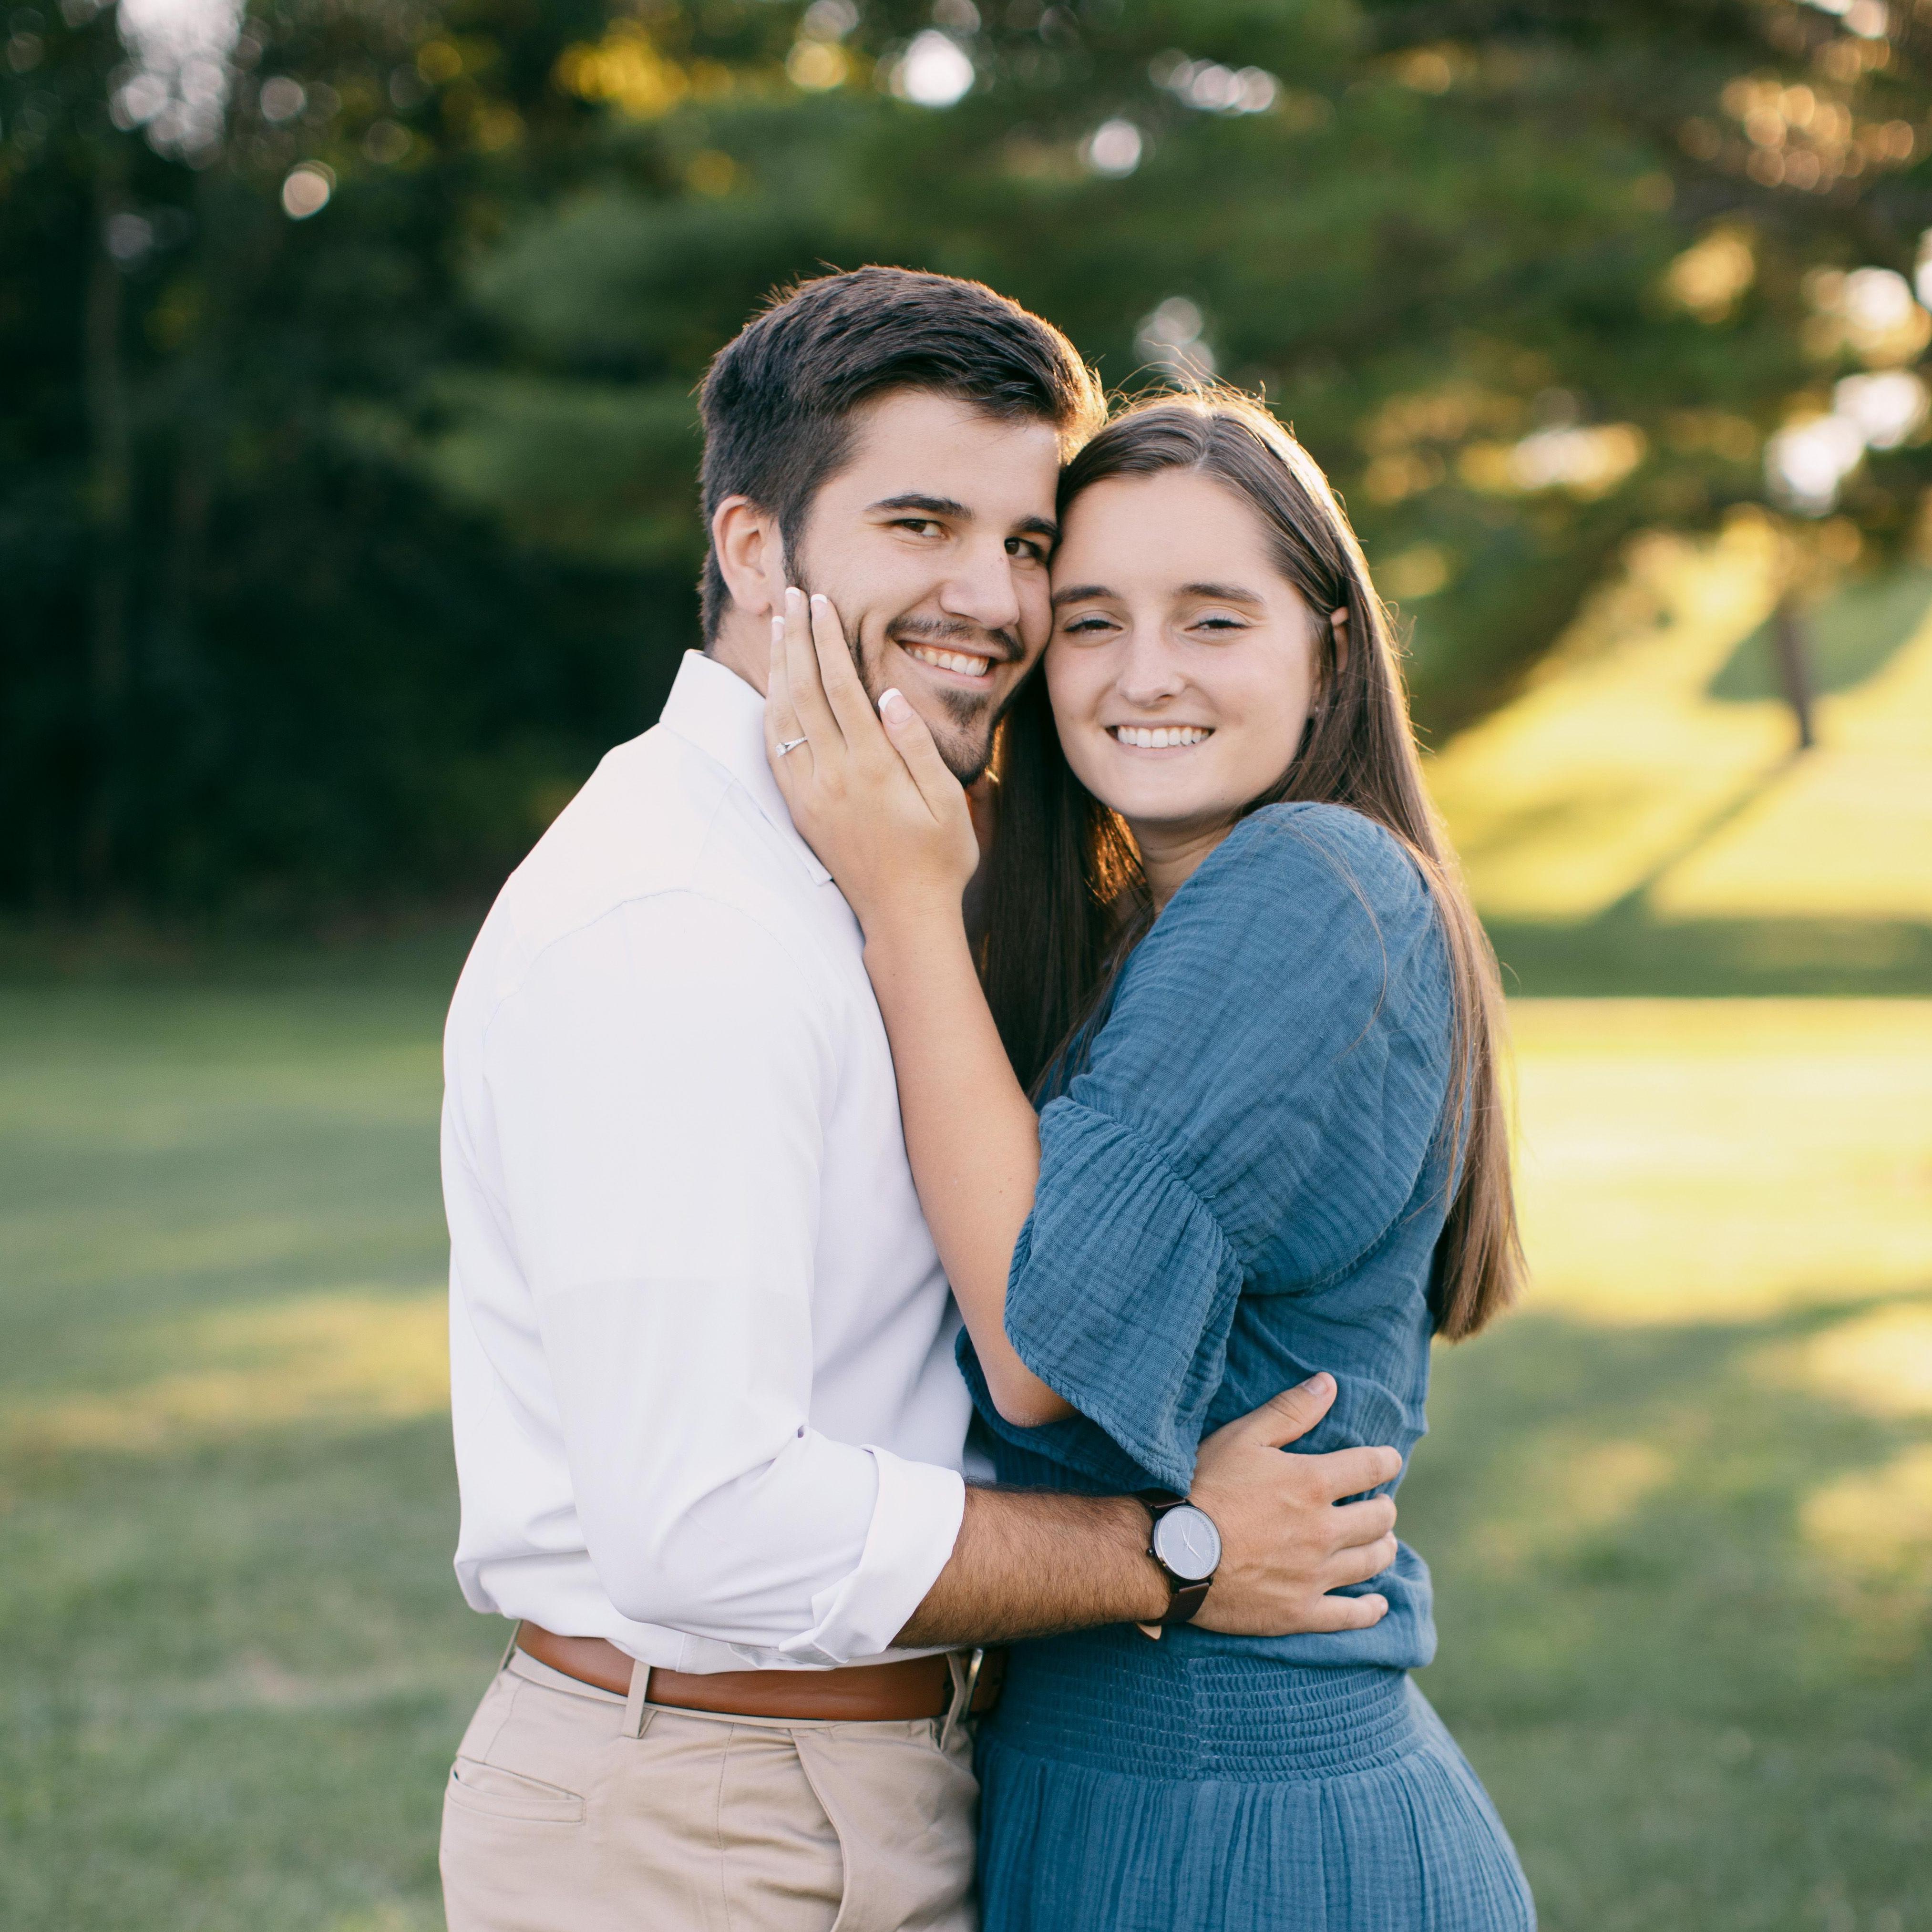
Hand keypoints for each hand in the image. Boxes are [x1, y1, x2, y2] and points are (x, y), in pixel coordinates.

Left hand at [764, 588, 980, 935]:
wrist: (903, 917)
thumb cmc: (939, 860)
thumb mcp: (948, 804)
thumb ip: (918, 748)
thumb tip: (891, 695)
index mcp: (872, 768)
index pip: (840, 685)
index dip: (827, 638)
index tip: (819, 600)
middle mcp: (832, 776)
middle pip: (803, 690)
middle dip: (796, 636)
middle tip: (789, 593)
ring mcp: (810, 793)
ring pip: (782, 715)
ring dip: (778, 666)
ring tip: (779, 626)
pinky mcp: (800, 809)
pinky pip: (774, 749)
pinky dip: (770, 708)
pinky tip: (773, 686)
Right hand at [1187, 1373, 1401, 1636]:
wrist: (1171, 1553)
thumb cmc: (1203, 1487)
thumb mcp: (1242, 1437)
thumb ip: (1290, 1410)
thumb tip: (1329, 1383)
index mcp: (1312, 1483)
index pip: (1371, 1468)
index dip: (1386, 1461)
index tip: (1389, 1460)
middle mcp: (1323, 1530)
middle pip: (1379, 1519)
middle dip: (1384, 1509)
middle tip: (1379, 1506)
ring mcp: (1315, 1575)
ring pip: (1370, 1562)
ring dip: (1383, 1549)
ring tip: (1382, 1544)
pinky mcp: (1300, 1611)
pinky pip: (1350, 1616)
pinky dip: (1370, 1610)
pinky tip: (1378, 1604)